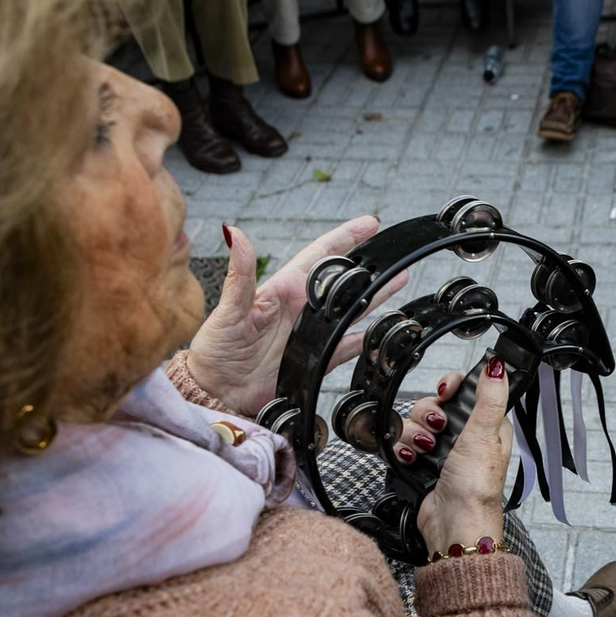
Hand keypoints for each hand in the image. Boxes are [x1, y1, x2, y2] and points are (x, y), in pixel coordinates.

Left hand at [186, 217, 409, 417]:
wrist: (217, 393)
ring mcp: (310, 334)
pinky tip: (383, 332)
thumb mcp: (227, 311)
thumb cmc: (215, 351)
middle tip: (395, 254)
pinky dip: (366, 341)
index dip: (345, 238)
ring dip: (375, 296)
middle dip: (369, 267)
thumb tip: (234, 232)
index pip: (320, 256)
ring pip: (351, 310)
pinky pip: (347, 347)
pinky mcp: (315, 360)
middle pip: (343, 282)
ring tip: (400, 281)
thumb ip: (239, 275)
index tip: (370, 223)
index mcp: (282, 290)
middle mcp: (300, 309)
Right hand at [417, 359, 512, 555]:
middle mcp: (463, 435)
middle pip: (434, 404)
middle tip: (438, 429)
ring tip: (425, 450)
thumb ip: (489, 398)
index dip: (451, 385)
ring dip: (415, 434)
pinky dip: (404, 451)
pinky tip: (413, 461)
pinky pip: (402, 443)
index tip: (446, 390)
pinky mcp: (422, 464)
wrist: (453, 523)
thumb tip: (497, 366)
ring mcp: (441, 450)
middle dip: (429, 414)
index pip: (465, 390)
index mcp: (485, 424)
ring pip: (415, 422)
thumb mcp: (485, 435)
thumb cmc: (477, 488)